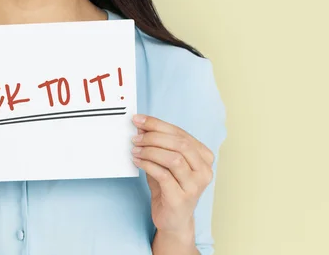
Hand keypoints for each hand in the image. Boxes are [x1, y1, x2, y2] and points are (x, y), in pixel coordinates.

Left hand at [131, 114, 213, 237]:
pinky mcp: (182, 198)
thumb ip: (157, 143)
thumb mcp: (164, 161)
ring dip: (150, 151)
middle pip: (179, 144)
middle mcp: (204, 170)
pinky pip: (164, 175)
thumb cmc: (169, 186)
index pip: (180, 133)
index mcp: (204, 156)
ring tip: (135, 150)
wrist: (173, 219)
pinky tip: (137, 162)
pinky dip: (148, 165)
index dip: (157, 124)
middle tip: (135, 137)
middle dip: (153, 136)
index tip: (138, 120)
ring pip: (174, 158)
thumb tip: (141, 125)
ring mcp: (195, 186)